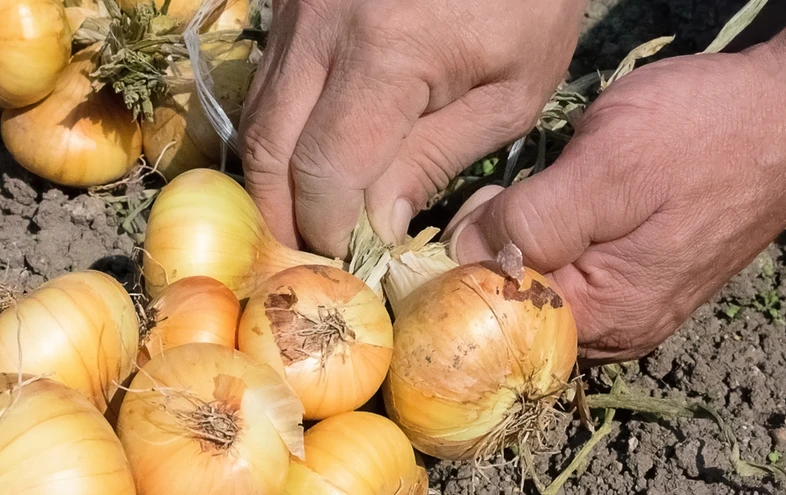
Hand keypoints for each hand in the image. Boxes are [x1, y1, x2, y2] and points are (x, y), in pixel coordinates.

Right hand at [239, 0, 586, 257]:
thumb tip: (374, 228)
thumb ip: (434, 161)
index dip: (329, 229)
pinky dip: (281, 133)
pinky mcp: (288, 1)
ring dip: (276, 177)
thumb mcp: (507, 91)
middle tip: (310, 253)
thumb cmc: (528, 2)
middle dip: (282, 215)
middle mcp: (319, 28)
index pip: (325, 172)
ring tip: (307, 216)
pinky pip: (268, 84)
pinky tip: (308, 160)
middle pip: (267, 149)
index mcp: (386, 53)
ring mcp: (294, 9)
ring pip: (257, 118)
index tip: (350, 261)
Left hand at [444, 30, 785, 365]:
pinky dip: (545, 239)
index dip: (465, 269)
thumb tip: (461, 254)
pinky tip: (555, 201)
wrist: (782, 118)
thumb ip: (531, 221)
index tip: (467, 215)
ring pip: (536, 287)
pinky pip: (565, 272)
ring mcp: (626, 306)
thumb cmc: (701, 136)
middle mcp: (614, 328)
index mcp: (605, 315)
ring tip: (533, 191)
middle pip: (512, 309)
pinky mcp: (632, 278)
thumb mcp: (609, 167)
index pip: (497, 320)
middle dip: (489, 253)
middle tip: (501, 193)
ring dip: (517, 241)